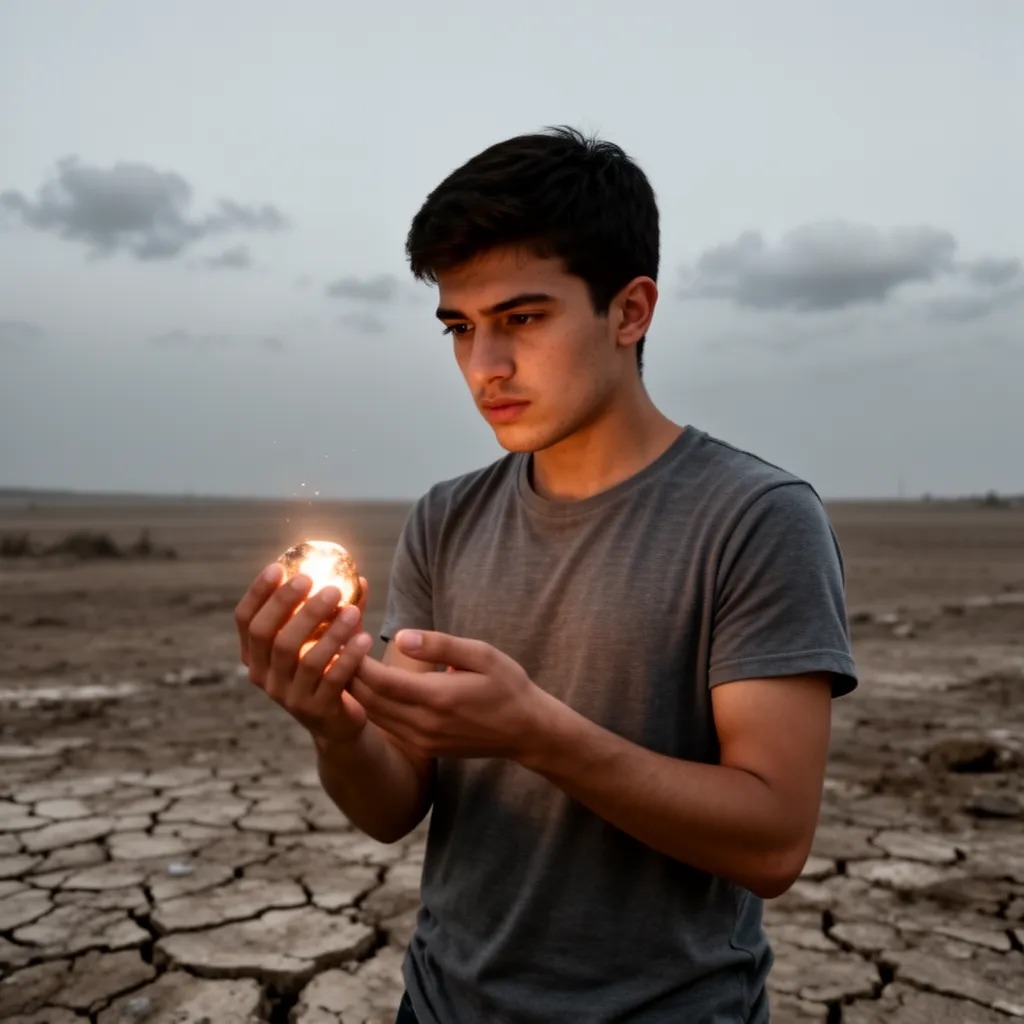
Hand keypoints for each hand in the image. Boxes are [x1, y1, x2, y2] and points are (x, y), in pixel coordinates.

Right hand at [234, 563, 372, 745]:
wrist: (338, 724)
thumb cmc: (328, 670)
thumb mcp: (325, 639)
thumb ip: (338, 611)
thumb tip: (359, 577)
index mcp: (256, 656)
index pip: (245, 621)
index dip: (258, 593)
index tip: (278, 567)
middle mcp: (264, 676)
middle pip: (269, 636)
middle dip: (289, 604)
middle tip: (317, 582)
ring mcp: (287, 697)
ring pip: (302, 658)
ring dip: (328, 630)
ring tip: (351, 609)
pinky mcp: (315, 711)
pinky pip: (330, 680)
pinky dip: (347, 656)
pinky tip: (364, 638)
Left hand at [349, 629, 551, 759]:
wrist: (526, 731)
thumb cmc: (507, 686)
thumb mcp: (482, 655)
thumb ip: (440, 645)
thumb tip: (400, 637)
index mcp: (437, 698)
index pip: (381, 680)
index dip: (357, 659)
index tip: (344, 636)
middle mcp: (424, 724)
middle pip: (369, 700)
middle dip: (348, 673)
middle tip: (334, 648)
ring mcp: (423, 741)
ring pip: (374, 715)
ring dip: (355, 691)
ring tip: (342, 664)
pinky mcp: (424, 748)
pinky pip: (388, 725)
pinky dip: (371, 705)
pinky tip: (365, 687)